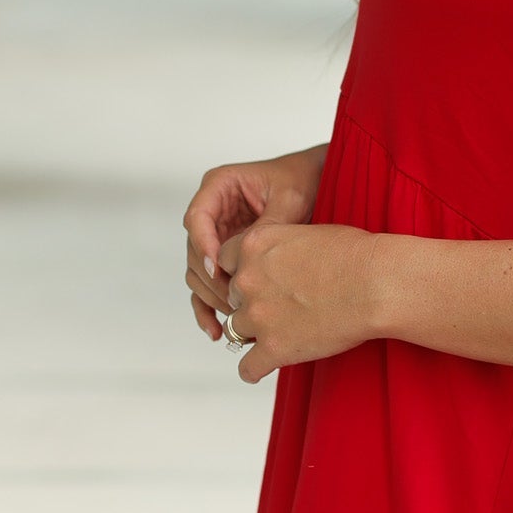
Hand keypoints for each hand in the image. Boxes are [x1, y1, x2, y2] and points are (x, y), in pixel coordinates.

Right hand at [183, 145, 327, 342]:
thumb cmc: (303, 181)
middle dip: (210, 279)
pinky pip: (209, 285)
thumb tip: (248, 259)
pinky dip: (210, 308)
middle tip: (232, 301)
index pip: (196, 218)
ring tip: (233, 320)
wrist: (318, 184)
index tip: (217, 267)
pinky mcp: (224, 259)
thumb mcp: (289, 198)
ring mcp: (215, 237)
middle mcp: (211, 211)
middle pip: (194, 251)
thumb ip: (267, 226)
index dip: (203, 245)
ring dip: (210, 298)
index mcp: (219, 186)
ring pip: (199, 273)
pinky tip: (217, 331)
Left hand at [216, 221, 380, 382]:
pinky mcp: (273, 349)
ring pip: (235, 331)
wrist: (376, 284)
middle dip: (251, 301)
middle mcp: (248, 280)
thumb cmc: (354, 255)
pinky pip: (247, 369)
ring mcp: (258, 316)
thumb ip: (278, 246)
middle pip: (231, 297)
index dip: (242, 270)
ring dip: (254, 333)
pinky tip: (266, 365)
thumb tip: (278, 256)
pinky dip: (255, 369)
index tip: (259, 278)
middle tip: (279, 306)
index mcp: (254, 245)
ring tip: (277, 334)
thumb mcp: (306, 232)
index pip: (224, 261)